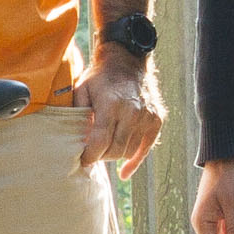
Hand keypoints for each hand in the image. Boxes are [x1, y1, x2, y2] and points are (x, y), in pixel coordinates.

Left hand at [73, 53, 163, 175]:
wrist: (127, 60)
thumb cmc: (100, 77)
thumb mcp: (82, 90)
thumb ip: (79, 116)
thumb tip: (76, 142)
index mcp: (111, 105)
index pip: (100, 142)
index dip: (89, 156)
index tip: (82, 161)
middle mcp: (132, 112)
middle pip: (114, 151)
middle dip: (101, 156)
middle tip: (92, 152)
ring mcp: (147, 117)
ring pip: (128, 151)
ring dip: (115, 154)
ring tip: (106, 148)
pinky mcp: (156, 120)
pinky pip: (145, 148)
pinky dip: (134, 161)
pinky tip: (124, 172)